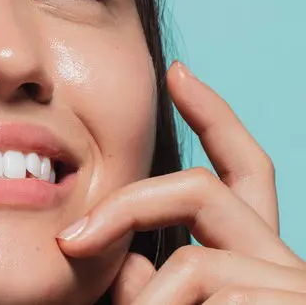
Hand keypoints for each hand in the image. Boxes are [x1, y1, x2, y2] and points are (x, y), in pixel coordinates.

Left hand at [57, 61, 305, 303]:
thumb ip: (147, 282)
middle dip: (130, 208)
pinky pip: (200, 287)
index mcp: (253, 260)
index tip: (176, 71)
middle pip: (207, 191)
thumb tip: (122, 254)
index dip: (213, 117)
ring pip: (194, 264)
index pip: (244, 172)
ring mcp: (292, 288)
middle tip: (71, 241)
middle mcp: (283, 265)